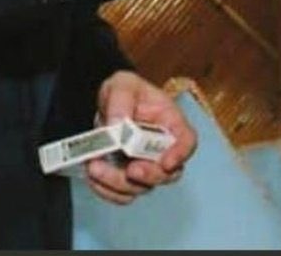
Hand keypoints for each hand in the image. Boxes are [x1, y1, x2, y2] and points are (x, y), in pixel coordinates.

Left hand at [84, 71, 195, 205]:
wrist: (108, 104)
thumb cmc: (124, 91)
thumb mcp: (122, 84)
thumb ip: (121, 100)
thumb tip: (117, 126)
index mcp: (170, 122)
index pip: (187, 140)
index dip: (181, 154)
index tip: (166, 162)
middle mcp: (163, 149)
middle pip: (167, 173)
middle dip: (148, 176)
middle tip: (129, 170)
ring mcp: (146, 166)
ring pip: (142, 188)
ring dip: (118, 183)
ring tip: (95, 167)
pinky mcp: (128, 179)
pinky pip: (122, 195)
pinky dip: (107, 190)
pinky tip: (93, 175)